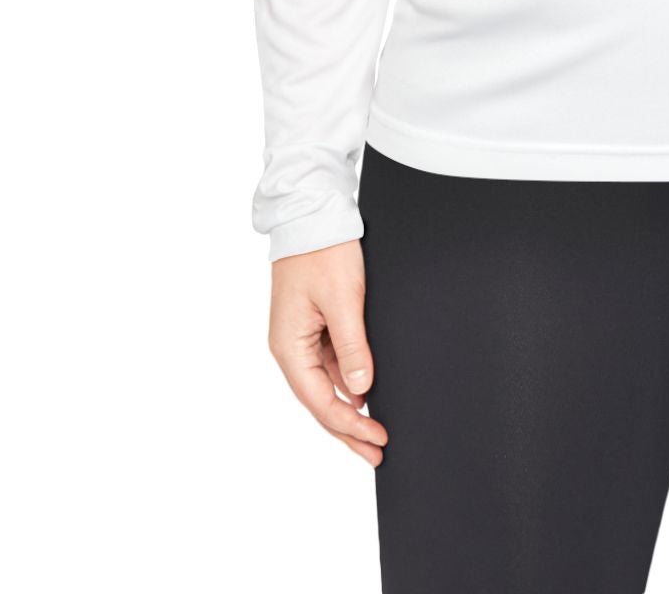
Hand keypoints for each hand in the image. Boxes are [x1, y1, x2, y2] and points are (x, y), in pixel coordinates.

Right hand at [268, 238, 389, 464]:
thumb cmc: (324, 253)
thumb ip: (353, 346)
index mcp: (289, 347)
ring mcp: (302, 339)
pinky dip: (350, 383)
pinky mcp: (315, 326)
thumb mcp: (344, 299)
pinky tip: (368, 395)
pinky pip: (332, 365)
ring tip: (376, 434)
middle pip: (321, 401)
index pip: (320, 401)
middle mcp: (291, 349)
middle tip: (378, 454)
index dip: (350, 424)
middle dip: (349, 429)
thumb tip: (362, 389)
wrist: (313, 215)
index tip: (378, 439)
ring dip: (352, 408)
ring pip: (328, 386)